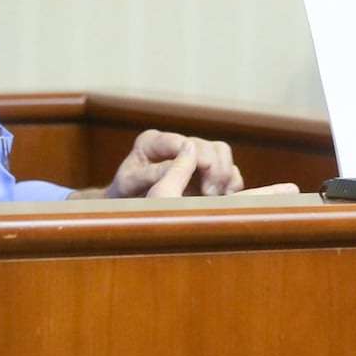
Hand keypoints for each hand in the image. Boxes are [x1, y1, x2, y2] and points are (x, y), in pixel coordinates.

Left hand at [108, 129, 243, 197]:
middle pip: (206, 145)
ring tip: (216, 196)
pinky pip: (229, 169)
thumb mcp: (130, 186)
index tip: (204, 172)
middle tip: (211, 194)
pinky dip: (232, 182)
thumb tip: (183, 157)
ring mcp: (192, 157)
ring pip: (222, 152)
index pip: (179, 142)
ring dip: (225, 174)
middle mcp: (174, 145)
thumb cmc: (123, 198)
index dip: (196, 156)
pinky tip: (225, 198)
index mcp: (151, 143)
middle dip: (214, 168)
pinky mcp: (206, 171)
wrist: (127, 213)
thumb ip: (154, 172)